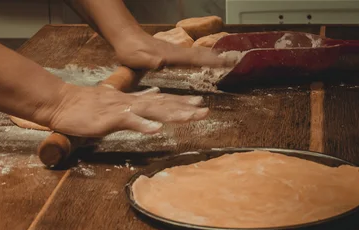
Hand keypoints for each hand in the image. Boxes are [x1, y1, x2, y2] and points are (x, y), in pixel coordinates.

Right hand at [37, 84, 208, 137]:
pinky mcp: (109, 119)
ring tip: (190, 117)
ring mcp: (121, 110)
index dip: (180, 102)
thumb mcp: (113, 103)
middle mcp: (130, 103)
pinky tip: (155, 129)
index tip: (199, 104)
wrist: (62, 103)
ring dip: (172, 114)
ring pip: (151, 110)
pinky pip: (129, 121)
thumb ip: (133, 102)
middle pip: (162, 104)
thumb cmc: (85, 106)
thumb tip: (152, 96)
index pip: (160, 100)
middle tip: (205, 111)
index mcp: (131, 101)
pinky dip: (143, 124)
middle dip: (184, 108)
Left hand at [113, 27, 230, 69]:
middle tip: (234, 61)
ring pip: (197, 54)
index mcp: (171, 55)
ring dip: (212, 57)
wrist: (124, 37)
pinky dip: (201, 58)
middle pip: (200, 54)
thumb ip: (149, 60)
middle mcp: (175, 52)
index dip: (210, 61)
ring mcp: (173, 51)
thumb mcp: (138, 58)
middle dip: (217, 58)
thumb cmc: (130, 50)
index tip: (225, 62)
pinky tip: (203, 60)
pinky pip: (190, 56)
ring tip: (225, 61)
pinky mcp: (170, 53)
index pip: (195, 58)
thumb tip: (160, 63)